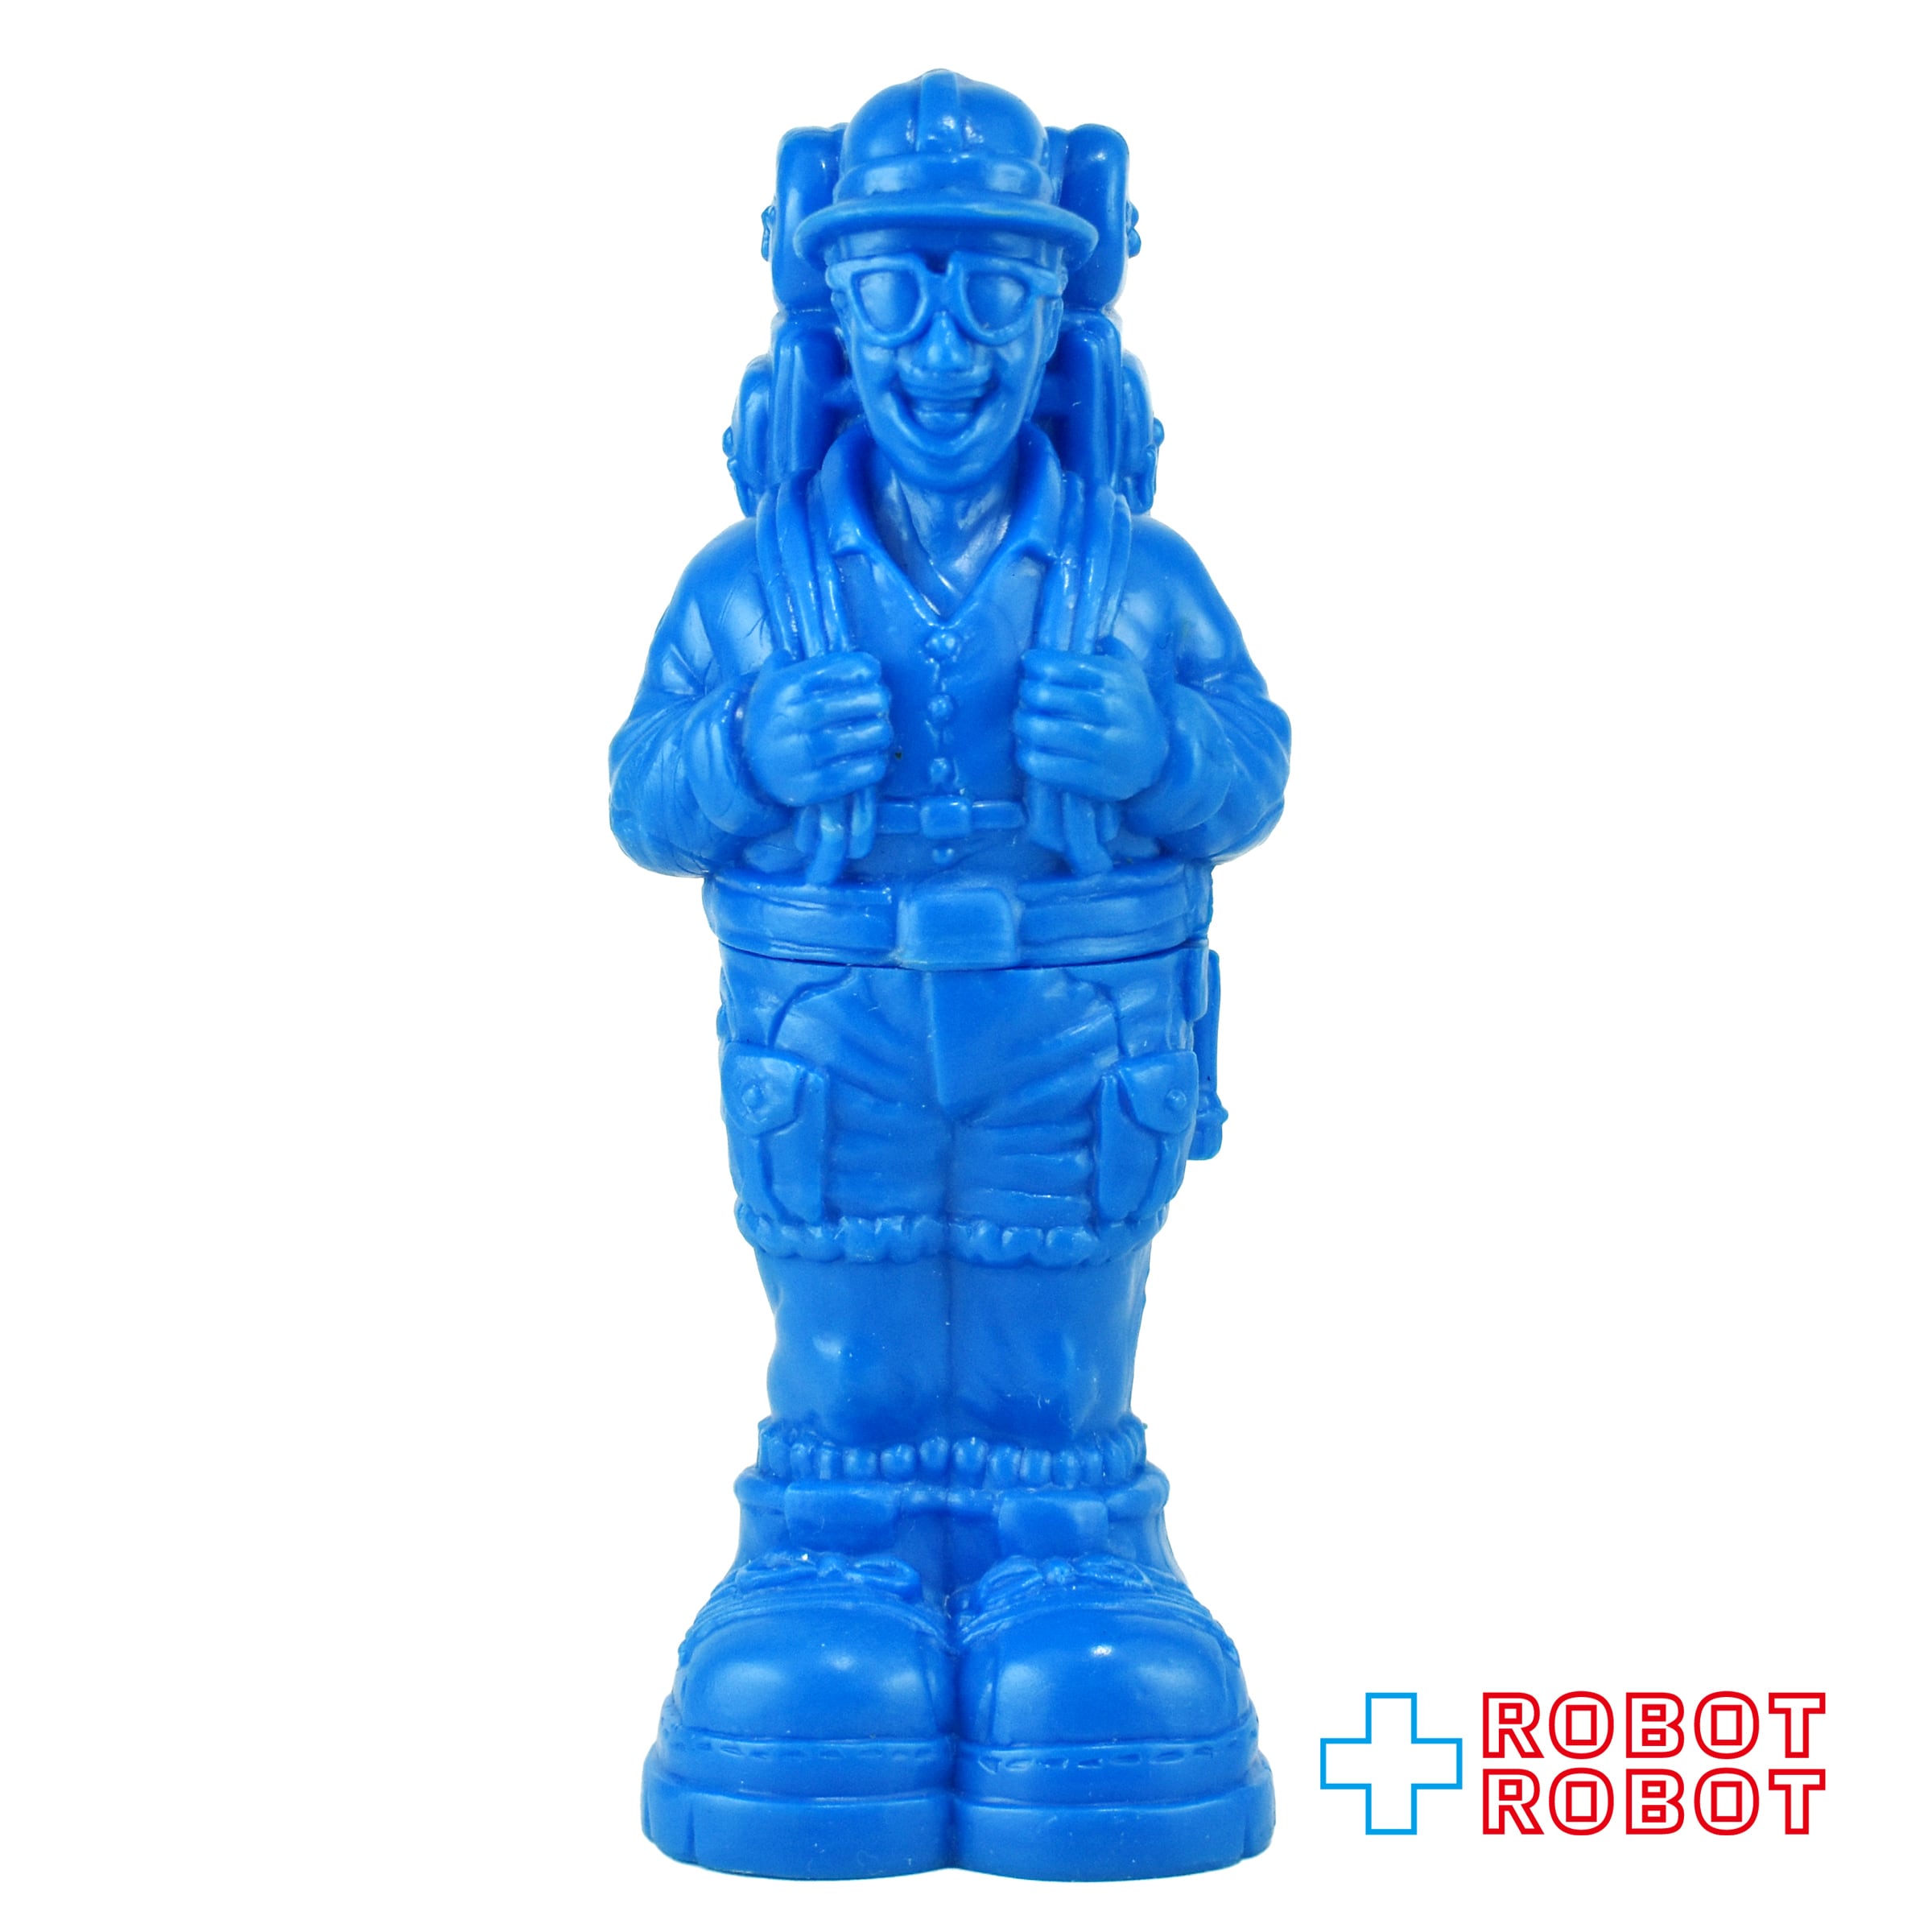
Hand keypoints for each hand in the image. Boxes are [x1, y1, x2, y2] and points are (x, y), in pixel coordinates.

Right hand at [743, 654, 892, 807]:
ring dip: (882, 731)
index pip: (836, 669)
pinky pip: (863, 770)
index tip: (873, 671)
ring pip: (867, 735)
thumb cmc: (774, 717)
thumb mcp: (772, 683)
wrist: (749, 766)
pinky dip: (876, 762)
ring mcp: (804, 754)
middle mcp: (795, 718)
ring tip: (881, 730)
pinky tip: (874, 757)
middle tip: (883, 702)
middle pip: (858, 701)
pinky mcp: (815, 785)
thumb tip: (829, 652)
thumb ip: (797, 661)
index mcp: (787, 688)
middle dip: (879, 699)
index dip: (863, 667)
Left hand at [1015, 642, 1168, 802]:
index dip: (1037, 665)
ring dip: (1024, 726)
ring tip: (1021, 724)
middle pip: (1048, 697)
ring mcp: (1105, 746)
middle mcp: (1112, 710)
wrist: (1156, 760)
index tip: (1028, 668)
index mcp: (1115, 680)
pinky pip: (1051, 767)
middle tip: (1023, 699)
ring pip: (1047, 731)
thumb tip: (1098, 638)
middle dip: (1027, 696)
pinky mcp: (1097, 778)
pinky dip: (1030, 758)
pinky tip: (1026, 752)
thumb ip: (1114, 651)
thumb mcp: (1131, 675)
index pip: (1063, 666)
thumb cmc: (1130, 710)